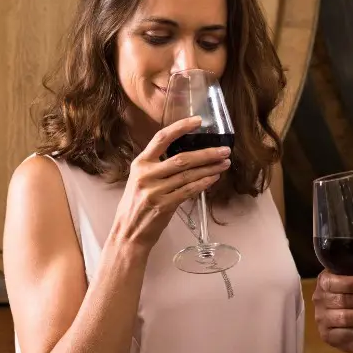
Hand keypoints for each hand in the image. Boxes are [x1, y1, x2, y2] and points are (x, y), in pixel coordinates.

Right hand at [110, 116, 231, 249]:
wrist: (128, 232)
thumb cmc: (137, 204)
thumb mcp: (141, 179)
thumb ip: (158, 165)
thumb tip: (190, 153)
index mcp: (140, 163)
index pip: (161, 138)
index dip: (180, 127)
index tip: (198, 120)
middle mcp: (146, 175)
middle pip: (182, 158)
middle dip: (207, 153)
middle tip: (225, 150)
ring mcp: (154, 191)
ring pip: (189, 175)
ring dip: (210, 168)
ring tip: (225, 163)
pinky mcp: (164, 205)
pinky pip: (189, 190)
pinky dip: (204, 183)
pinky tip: (214, 178)